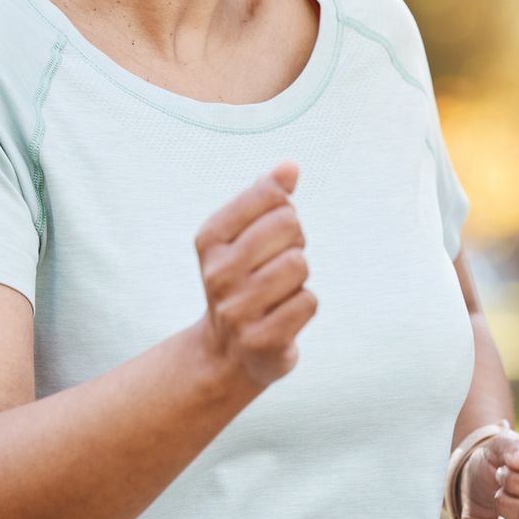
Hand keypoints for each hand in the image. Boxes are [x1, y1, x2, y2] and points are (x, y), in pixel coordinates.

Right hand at [194, 160, 317, 389]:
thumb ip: (267, 196)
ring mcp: (237, 309)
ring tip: (278, 291)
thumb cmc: (245, 279)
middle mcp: (217, 273)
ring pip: (299, 264)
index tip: (270, 232)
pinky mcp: (261, 340)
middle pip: (289, 225)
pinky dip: (304, 305)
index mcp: (210, 239)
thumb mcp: (244, 235)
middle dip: (295, 242)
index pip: (268, 195)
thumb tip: (289, 165)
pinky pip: (308, 301)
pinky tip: (283, 316)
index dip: (284, 208)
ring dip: (299, 277)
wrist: (227, 352)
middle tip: (277, 264)